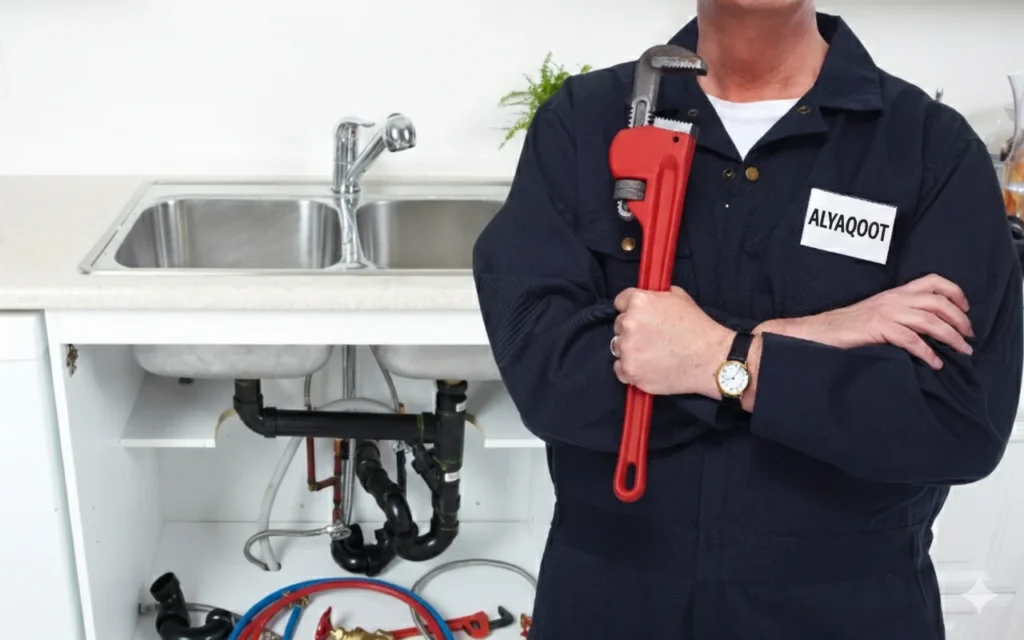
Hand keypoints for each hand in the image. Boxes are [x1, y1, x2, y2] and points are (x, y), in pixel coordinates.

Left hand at [613, 286, 733, 394]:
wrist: (710, 359)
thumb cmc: (698, 328)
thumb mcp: (679, 297)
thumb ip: (657, 296)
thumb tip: (649, 297)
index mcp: (639, 302)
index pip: (620, 302)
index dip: (631, 309)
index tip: (638, 317)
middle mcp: (628, 324)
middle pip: (618, 325)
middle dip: (632, 330)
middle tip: (651, 337)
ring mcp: (628, 350)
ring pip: (618, 347)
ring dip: (630, 349)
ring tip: (652, 353)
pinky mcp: (630, 371)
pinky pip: (619, 369)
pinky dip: (630, 369)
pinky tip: (647, 366)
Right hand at [757, 274, 972, 369]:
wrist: (817, 332)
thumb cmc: (845, 328)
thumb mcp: (876, 314)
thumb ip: (899, 315)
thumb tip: (926, 328)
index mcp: (893, 293)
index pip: (932, 281)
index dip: (955, 292)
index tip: (966, 309)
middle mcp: (892, 299)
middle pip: (938, 301)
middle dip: (960, 319)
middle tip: (969, 337)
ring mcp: (885, 313)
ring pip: (929, 319)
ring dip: (951, 337)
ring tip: (961, 351)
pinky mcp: (877, 329)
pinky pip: (911, 339)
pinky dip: (927, 352)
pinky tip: (935, 363)